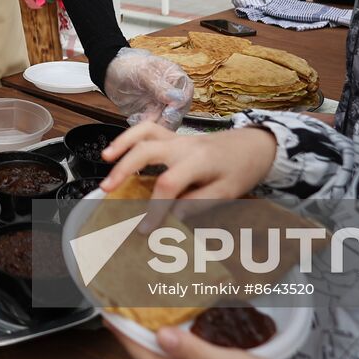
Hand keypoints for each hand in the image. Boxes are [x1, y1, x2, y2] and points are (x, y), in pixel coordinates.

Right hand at [100, 122, 276, 206]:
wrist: (253, 146)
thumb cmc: (240, 170)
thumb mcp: (227, 192)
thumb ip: (199, 203)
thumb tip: (173, 216)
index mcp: (199, 161)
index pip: (169, 184)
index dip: (154, 208)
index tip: (144, 229)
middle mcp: (183, 145)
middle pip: (147, 151)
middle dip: (124, 169)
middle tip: (107, 189)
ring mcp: (177, 137)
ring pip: (144, 132)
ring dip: (122, 143)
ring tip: (105, 159)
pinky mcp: (173, 136)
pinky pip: (148, 129)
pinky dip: (130, 136)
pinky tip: (119, 149)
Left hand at [103, 48, 195, 128]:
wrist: (111, 74)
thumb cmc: (129, 66)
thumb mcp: (144, 73)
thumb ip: (160, 86)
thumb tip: (176, 97)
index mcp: (176, 78)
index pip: (185, 95)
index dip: (179, 105)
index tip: (169, 111)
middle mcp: (173, 93)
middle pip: (179, 112)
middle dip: (168, 119)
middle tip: (155, 121)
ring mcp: (163, 105)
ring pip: (169, 122)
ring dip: (157, 125)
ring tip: (143, 121)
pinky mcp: (153, 115)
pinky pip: (156, 125)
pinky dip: (147, 126)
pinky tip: (138, 120)